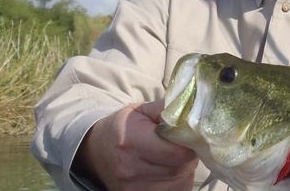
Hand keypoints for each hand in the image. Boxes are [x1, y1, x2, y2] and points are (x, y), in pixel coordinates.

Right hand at [76, 99, 197, 190]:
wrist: (97, 151)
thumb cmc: (123, 128)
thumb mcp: (141, 110)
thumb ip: (167, 108)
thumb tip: (192, 107)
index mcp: (132, 142)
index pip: (177, 151)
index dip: (189, 142)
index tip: (189, 134)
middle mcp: (131, 169)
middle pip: (180, 167)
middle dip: (188, 154)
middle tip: (182, 143)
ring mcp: (134, 188)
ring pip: (179, 180)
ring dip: (183, 168)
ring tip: (172, 155)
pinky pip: (174, 190)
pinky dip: (177, 180)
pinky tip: (167, 168)